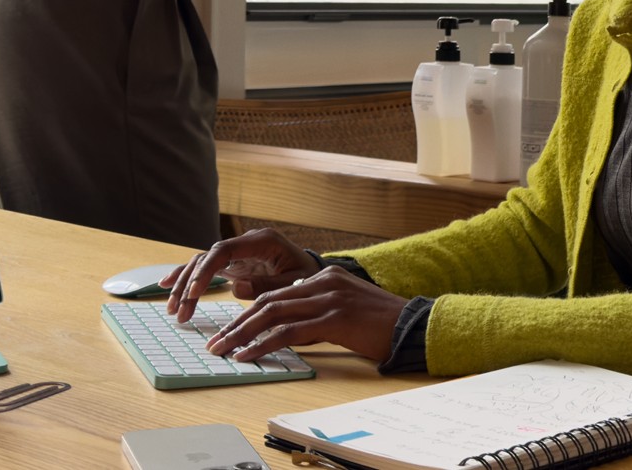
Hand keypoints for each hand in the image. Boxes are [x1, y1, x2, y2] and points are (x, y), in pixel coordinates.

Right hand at [160, 228, 320, 322]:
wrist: (315, 272)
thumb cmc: (308, 276)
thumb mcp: (295, 282)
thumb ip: (267, 285)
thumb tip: (234, 288)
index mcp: (260, 241)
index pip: (223, 250)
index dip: (205, 271)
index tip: (193, 293)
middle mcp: (244, 243)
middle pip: (207, 257)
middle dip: (189, 284)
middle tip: (179, 311)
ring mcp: (236, 252)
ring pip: (201, 263)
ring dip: (184, 286)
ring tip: (174, 311)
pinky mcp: (232, 264)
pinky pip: (205, 268)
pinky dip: (186, 278)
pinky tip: (166, 286)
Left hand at [205, 266, 408, 362]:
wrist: (414, 325)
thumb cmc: (381, 323)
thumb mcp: (344, 308)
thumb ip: (316, 309)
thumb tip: (287, 322)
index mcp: (323, 276)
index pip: (275, 293)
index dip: (247, 312)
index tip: (229, 329)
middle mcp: (322, 282)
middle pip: (267, 301)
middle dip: (237, 323)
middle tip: (216, 341)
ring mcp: (328, 298)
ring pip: (272, 314)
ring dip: (242, 334)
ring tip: (224, 350)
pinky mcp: (335, 318)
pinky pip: (290, 332)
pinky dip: (265, 344)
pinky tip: (250, 355)